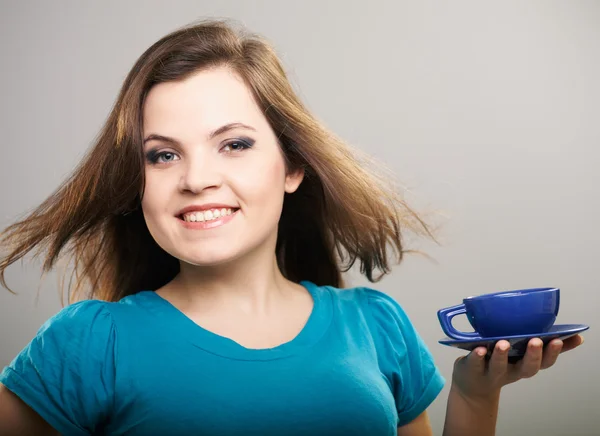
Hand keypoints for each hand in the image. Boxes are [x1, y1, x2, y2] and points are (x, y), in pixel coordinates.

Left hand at [451, 334, 584, 400]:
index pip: (544, 362)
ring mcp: (492, 372)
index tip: (559, 340)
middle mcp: (511, 371)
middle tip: (536, 341)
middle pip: (526, 367)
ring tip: (504, 343)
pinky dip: (478, 356)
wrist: (473, 387)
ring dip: (502, 355)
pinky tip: (480, 349)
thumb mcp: (520, 357)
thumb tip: (573, 335)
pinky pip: (476, 363)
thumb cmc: (500, 364)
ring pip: (499, 366)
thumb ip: (538, 345)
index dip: (553, 353)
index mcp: (524, 365)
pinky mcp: (472, 369)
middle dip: (533, 355)